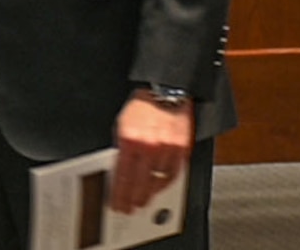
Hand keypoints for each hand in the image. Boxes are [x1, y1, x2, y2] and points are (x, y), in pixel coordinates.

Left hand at [110, 91, 192, 214]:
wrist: (165, 90)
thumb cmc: (142, 107)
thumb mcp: (122, 125)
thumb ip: (122, 148)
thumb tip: (119, 171)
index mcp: (129, 139)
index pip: (122, 175)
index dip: (119, 194)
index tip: (117, 203)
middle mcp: (148, 145)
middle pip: (140, 183)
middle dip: (133, 199)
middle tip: (129, 208)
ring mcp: (166, 148)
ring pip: (158, 181)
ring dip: (150, 194)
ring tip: (143, 201)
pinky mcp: (181, 148)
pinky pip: (173, 173)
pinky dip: (166, 183)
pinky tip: (159, 187)